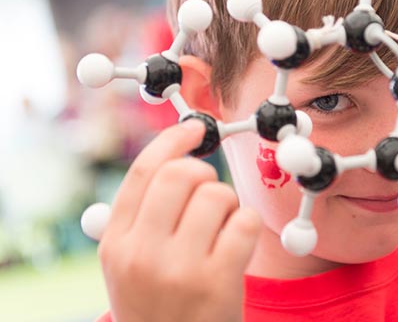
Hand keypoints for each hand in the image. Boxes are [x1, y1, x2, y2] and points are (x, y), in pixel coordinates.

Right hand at [98, 120, 261, 321]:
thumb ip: (144, 215)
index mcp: (115, 243)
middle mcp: (140, 254)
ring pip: (218, 194)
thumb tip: (178, 153)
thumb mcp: (130, 265)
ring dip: (229, 206)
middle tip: (210, 194)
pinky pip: (245, 222)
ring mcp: (178, 270)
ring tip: (222, 231)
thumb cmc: (160, 303)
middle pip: (182, 174)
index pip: (144, 172)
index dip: (172, 141)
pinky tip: (238, 246)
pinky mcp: (216, 283)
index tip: (193, 128)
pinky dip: (248, 225)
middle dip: (205, 174)